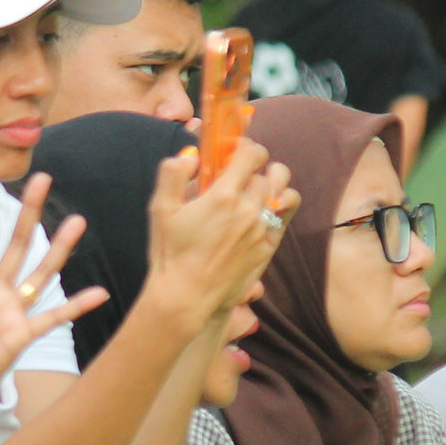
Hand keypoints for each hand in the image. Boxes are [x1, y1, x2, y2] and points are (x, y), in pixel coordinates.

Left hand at [0, 177, 107, 439]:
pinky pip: (53, 319)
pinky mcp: (20, 334)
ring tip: (77, 221)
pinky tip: (99, 293)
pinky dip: (76, 306)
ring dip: (60, 248)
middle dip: (28, 212)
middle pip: (18, 245)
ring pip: (40, 273)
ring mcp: (12, 312)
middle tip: (41, 179)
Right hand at [140, 138, 298, 330]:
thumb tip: (192, 155)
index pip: (252, 154)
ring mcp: (261, 230)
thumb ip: (173, 173)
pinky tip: (262, 211)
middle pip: (266, 174)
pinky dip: (278, 208)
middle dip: (252, 171)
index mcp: (223, 196)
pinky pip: (285, 216)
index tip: (235, 153)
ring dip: (269, 188)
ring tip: (254, 193)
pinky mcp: (266, 248)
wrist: (185, 296)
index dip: (245, 148)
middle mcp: (248, 211)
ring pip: (280, 193)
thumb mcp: (160, 208)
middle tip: (237, 178)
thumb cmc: (170, 253)